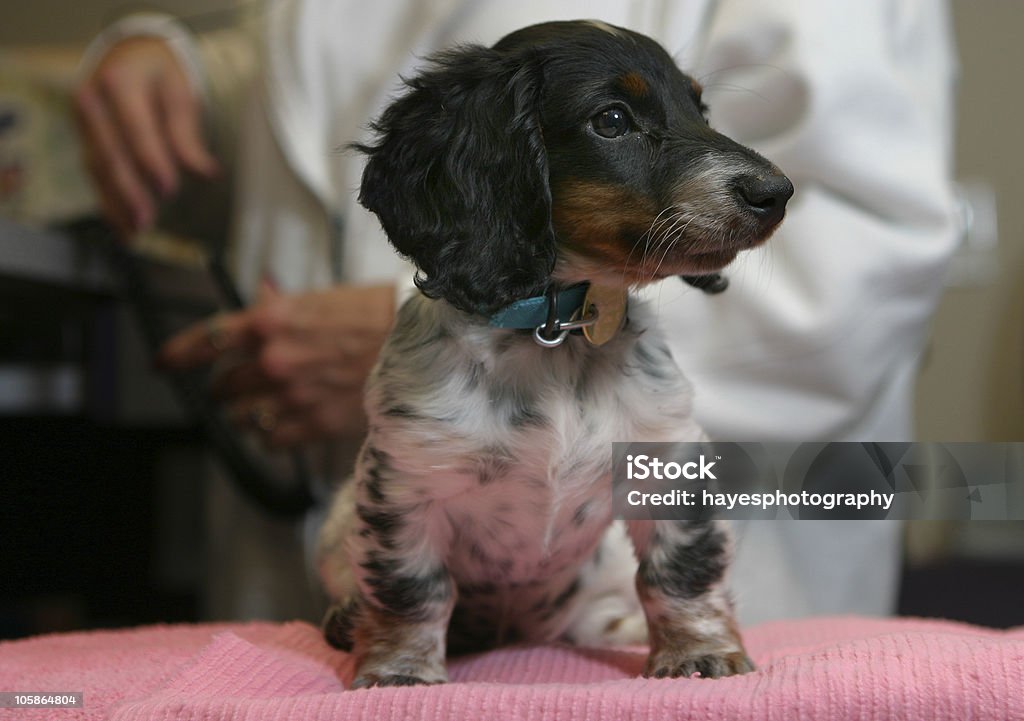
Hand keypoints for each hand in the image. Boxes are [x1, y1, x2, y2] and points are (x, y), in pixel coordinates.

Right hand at [74, 36, 218, 236]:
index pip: (136, 128)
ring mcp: (83, 123)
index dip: (151, 161)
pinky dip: (109, 202)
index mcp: (118, 82)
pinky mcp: (84, 141)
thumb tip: (207, 173)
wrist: (129, 56)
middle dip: (128, 191)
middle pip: (110, 154)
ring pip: (98, 169)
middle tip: (146, 221)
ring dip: (116, 204)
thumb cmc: (161, 75)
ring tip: (136, 232)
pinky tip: (123, 227)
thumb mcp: (181, 94)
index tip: (168, 189)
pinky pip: (95, 175)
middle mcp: (92, 102)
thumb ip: (187, 134)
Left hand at [157, 283, 395, 446]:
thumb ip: (281, 308)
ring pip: (241, 418)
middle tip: (236, 387)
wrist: (421, 344)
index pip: (205, 340)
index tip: (162, 363)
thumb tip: (260, 299)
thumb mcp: (322, 300)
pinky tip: (283, 425)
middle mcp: (273, 360)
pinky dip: (270, 435)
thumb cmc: (375, 315)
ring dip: (245, 414)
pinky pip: (270, 441)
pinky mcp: (314, 424)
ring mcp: (292, 395)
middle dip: (224, 388)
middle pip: (221, 387)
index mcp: (270, 321)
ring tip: (261, 408)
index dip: (177, 354)